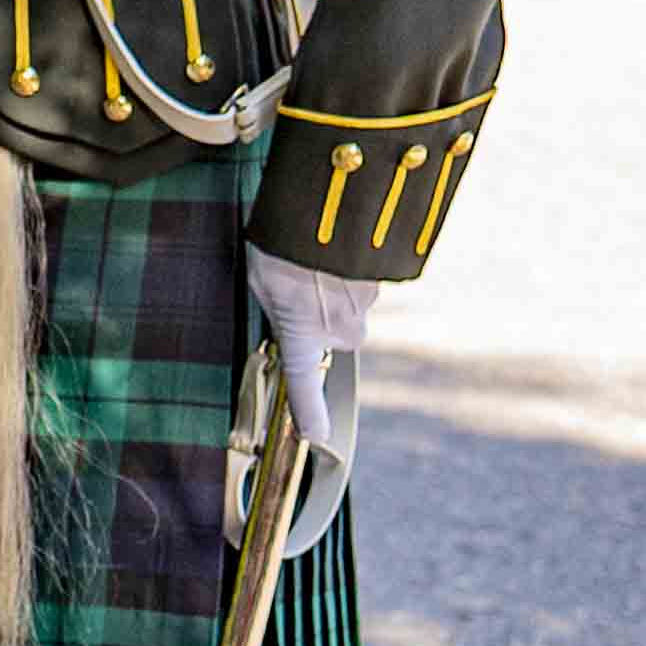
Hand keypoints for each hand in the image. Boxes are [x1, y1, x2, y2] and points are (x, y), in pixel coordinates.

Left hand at [239, 251, 371, 552]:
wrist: (325, 207)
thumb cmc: (280, 246)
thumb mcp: (263, 284)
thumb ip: (280, 311)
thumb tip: (291, 316)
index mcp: (303, 336)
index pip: (304, 386)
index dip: (309, 414)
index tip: (316, 438)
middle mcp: (340, 330)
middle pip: (334, 337)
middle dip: (319, 319)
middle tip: (297, 287)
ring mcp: (364, 306)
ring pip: (349, 310)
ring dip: (332, 291)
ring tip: (311, 262)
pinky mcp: (382, 282)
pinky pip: (362, 285)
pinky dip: (349, 274)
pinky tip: (332, 253)